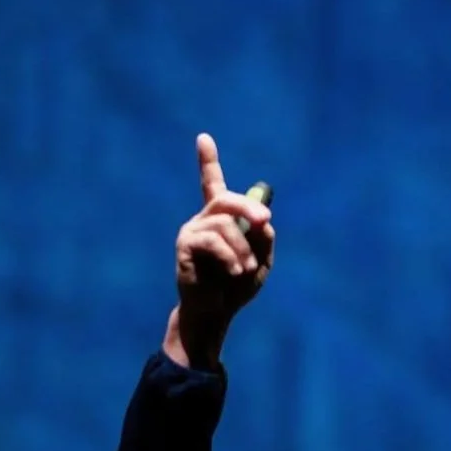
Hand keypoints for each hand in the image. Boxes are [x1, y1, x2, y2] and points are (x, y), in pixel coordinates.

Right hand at [164, 134, 274, 367]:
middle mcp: (203, 219)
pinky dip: (230, 256)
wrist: (215, 312)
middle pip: (225, 198)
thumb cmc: (236, 288)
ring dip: (242, 248)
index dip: (207, 160)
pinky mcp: (185, 246)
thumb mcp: (261, 262)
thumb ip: (264, 240)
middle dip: (249, 208)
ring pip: (224, 224)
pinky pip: (213, 241)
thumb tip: (262, 223)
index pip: (212, 183)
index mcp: (221, 218)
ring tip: (245, 269)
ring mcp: (192, 231)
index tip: (203, 137)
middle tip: (265, 223)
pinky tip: (236, 270)